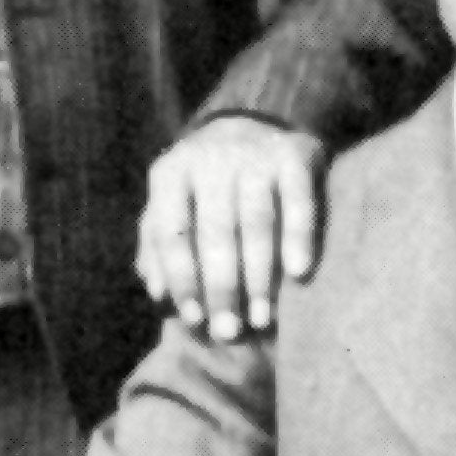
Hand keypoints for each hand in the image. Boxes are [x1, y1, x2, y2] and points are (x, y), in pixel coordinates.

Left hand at [135, 115, 328, 342]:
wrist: (253, 124)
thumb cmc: (205, 186)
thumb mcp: (173, 205)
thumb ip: (158, 246)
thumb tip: (157, 292)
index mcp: (171, 173)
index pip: (172, 232)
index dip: (182, 278)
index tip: (195, 320)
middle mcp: (211, 158)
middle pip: (215, 231)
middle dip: (222, 287)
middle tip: (230, 331)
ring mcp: (255, 153)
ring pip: (256, 220)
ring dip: (259, 274)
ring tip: (262, 318)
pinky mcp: (296, 153)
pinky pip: (298, 200)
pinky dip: (299, 236)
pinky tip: (299, 273)